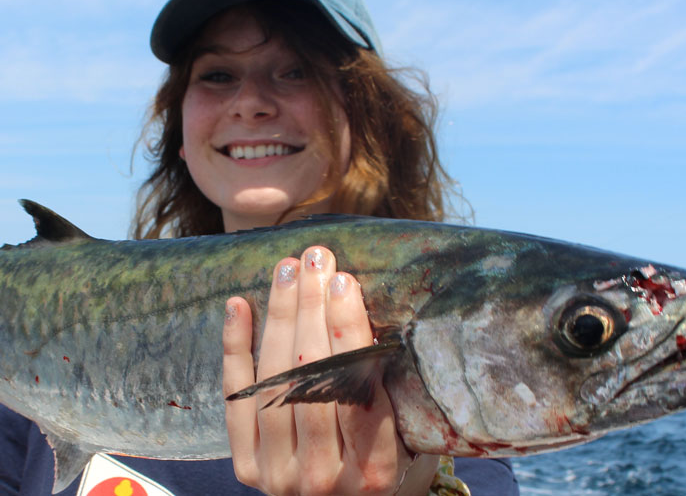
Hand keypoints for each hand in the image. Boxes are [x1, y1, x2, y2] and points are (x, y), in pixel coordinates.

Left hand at [222, 245, 437, 494]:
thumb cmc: (384, 461)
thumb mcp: (404, 433)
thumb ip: (385, 386)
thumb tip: (359, 305)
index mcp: (375, 470)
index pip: (357, 388)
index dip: (347, 331)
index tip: (343, 281)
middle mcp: (325, 478)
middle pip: (311, 379)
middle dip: (311, 309)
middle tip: (314, 259)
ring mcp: (279, 476)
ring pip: (274, 383)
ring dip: (279, 318)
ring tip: (287, 269)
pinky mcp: (247, 469)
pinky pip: (235, 401)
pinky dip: (235, 350)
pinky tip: (239, 305)